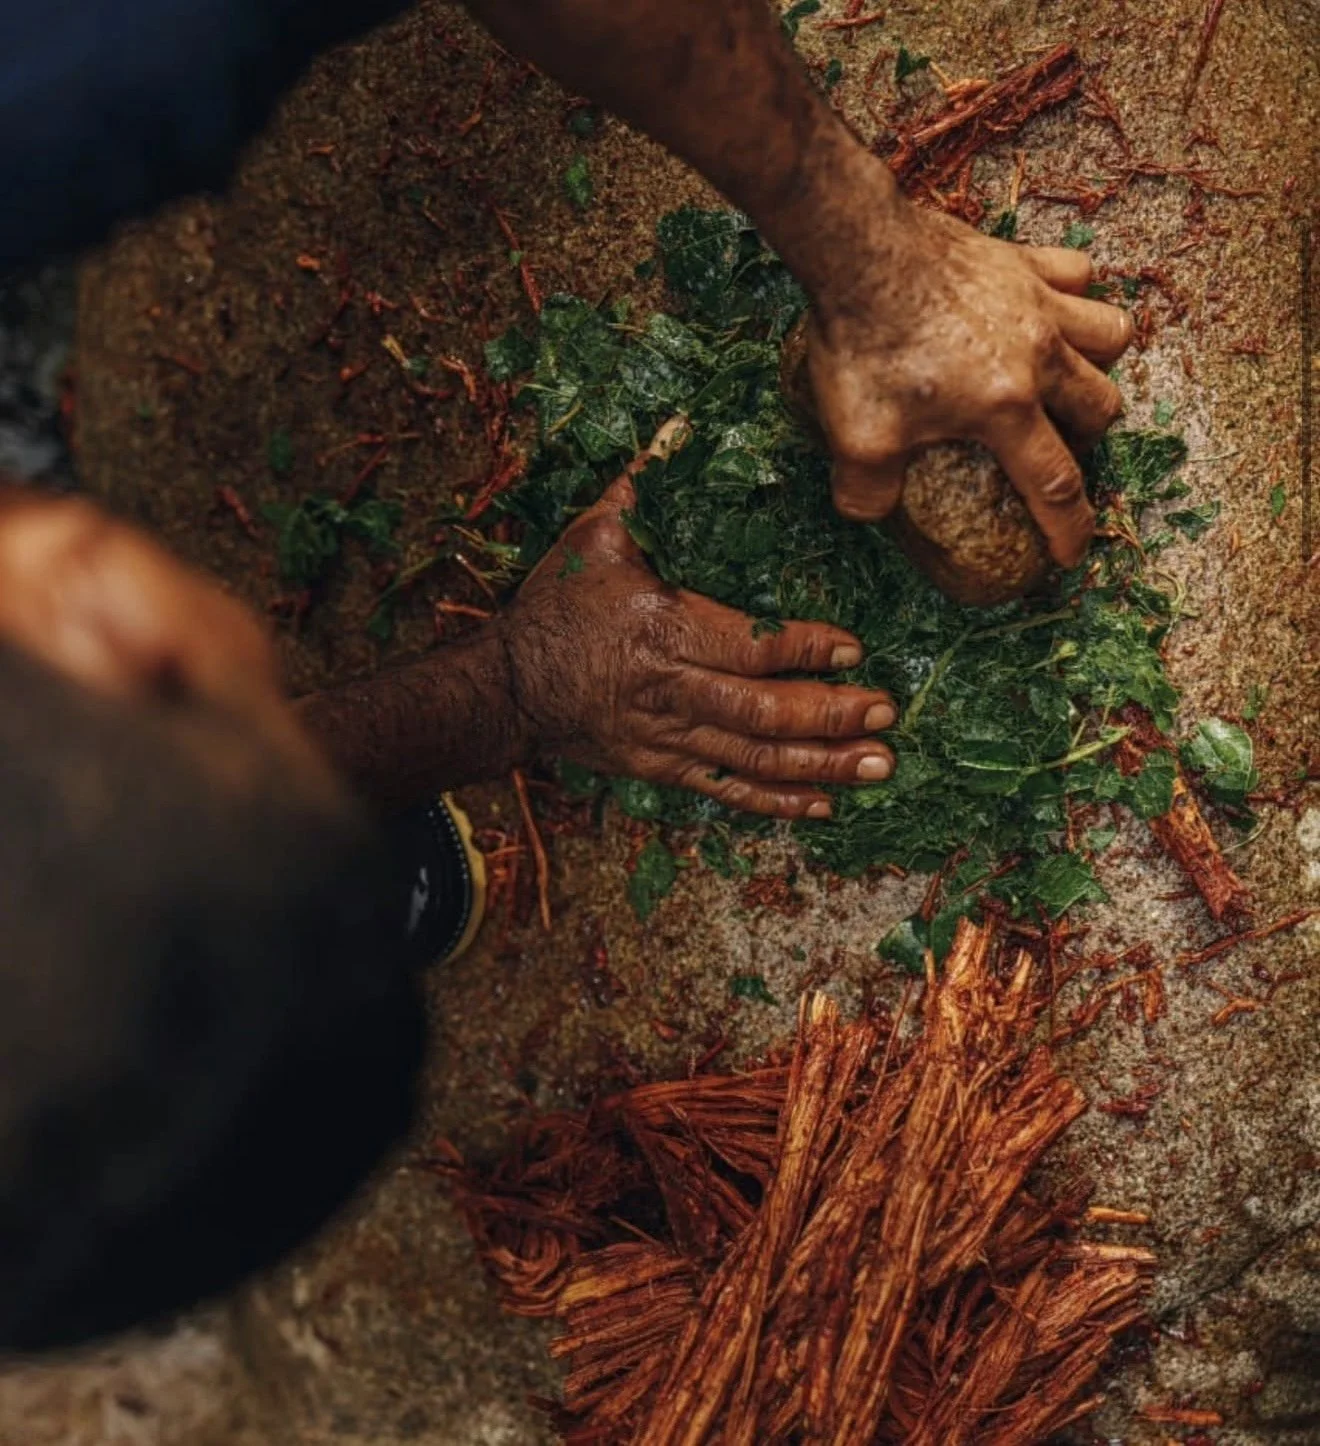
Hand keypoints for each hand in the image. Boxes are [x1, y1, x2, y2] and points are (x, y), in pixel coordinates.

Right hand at [501, 449, 897, 819]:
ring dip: (820, 765)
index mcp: (660, 627)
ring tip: (878, 766)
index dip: (805, 650)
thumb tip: (680, 428)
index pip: (747, 645)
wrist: (506, 687)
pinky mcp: (660, 768)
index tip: (856, 650)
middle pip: (761, 711)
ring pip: (753, 758)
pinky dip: (774, 801)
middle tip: (887, 711)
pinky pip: (725, 789)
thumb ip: (643, 488)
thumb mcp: (592, 537)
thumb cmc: (555, 606)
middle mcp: (669, 689)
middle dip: (830, 714)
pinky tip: (822, 805)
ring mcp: (666, 736)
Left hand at [806, 181, 1132, 566]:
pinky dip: (1074, 293)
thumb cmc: (864, 345)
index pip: (1055, 484)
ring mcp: (1036, 302)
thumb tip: (871, 513)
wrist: (860, 251)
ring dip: (1099, 363)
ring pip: (1109, 335)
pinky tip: (1047, 307)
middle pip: (1099, 407)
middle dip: (1086, 438)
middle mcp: (1038, 356)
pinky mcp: (1020, 260)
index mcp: (1005, 409)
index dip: (1068, 529)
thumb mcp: (856, 437)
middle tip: (1055, 447)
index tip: (1069, 554)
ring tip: (1068, 377)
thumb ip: (867, 491)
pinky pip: (1076, 274)